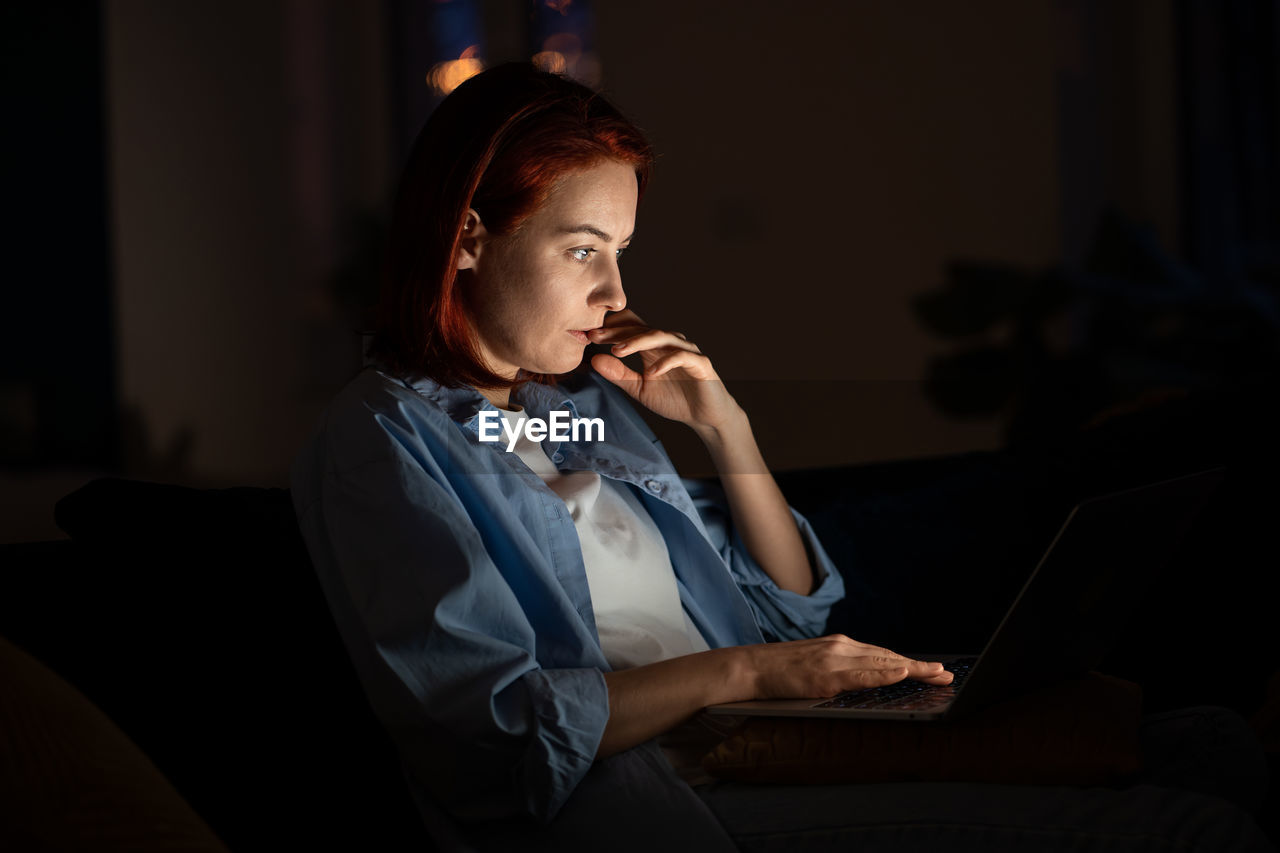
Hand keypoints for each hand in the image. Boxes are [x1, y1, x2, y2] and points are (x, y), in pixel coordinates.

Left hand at [588, 309, 741, 433]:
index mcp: (653, 347)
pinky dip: (665, 362)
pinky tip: (650, 372)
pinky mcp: (700, 363)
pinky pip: (681, 356)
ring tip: (618, 350)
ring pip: (661, 336)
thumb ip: (619, 375)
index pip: (631, 327)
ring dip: (638, 341)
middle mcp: (669, 343)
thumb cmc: (675, 400)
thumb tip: (595, 361)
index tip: (589, 336)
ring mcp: (686, 351)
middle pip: (642, 328)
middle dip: (617, 332)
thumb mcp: (640, 389)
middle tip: (595, 336)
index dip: (611, 329)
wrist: (706, 417)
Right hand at [744, 634, 954, 698]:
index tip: (933, 670)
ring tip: (937, 675)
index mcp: (840, 646)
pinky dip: (884, 674)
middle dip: (920, 667)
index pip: (883, 655)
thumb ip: (839, 669)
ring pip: (882, 663)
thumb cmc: (779, 671)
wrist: (751, 668)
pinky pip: (861, 674)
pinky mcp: (825, 675)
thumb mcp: (815, 665)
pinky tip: (902, 674)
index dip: (909, 663)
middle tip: (947, 674)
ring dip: (913, 669)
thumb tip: (863, 681)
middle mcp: (841, 647)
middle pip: (889, 657)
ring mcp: (834, 659)